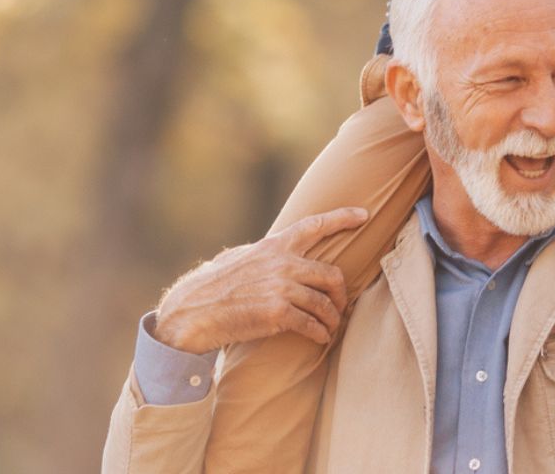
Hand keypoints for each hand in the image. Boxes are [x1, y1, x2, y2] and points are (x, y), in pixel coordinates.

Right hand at [152, 207, 367, 355]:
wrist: (192, 312)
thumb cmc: (210, 286)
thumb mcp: (236, 257)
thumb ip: (261, 253)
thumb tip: (273, 251)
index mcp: (273, 246)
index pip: (314, 226)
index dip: (342, 218)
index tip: (363, 215)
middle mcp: (282, 263)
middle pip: (331, 274)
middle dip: (341, 292)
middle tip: (340, 305)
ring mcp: (281, 288)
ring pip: (325, 302)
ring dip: (332, 318)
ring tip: (331, 327)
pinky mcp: (278, 313)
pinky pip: (312, 324)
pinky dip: (321, 333)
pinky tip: (321, 338)